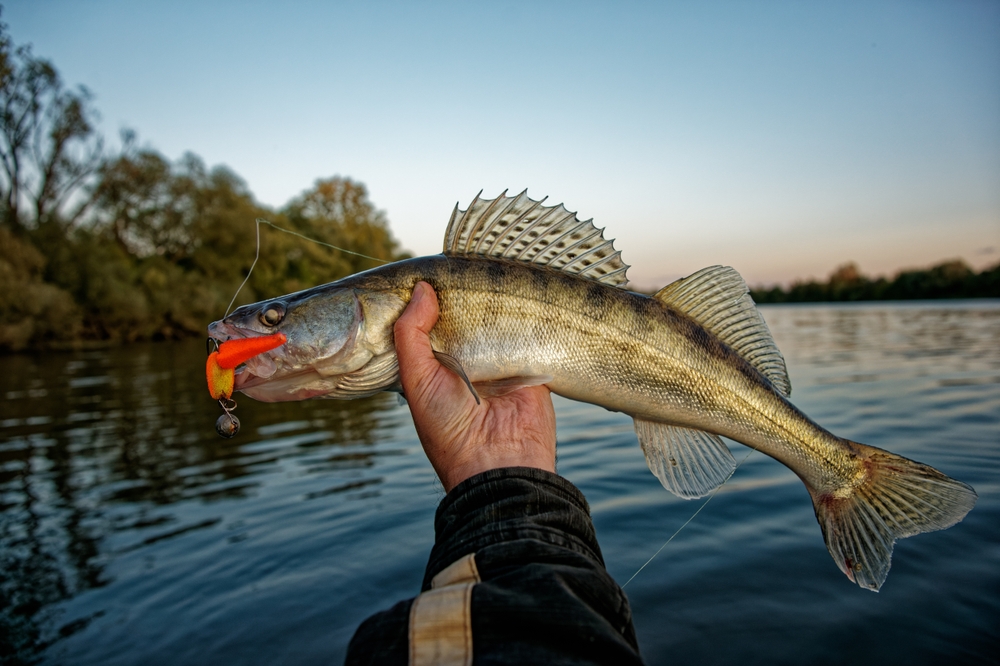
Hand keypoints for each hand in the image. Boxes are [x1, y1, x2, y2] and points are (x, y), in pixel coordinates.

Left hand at [393, 282, 556, 491]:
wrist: (501, 464)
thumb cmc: (448, 429)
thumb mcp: (417, 380)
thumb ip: (411, 334)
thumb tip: (422, 289)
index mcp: (434, 365)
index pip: (429, 322)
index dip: (426, 298)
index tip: (426, 269)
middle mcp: (466, 360)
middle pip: (463, 316)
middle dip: (462, 295)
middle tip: (461, 266)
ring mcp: (500, 360)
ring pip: (496, 319)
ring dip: (494, 302)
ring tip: (489, 273)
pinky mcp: (532, 361)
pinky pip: (529, 330)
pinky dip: (525, 315)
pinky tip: (518, 292)